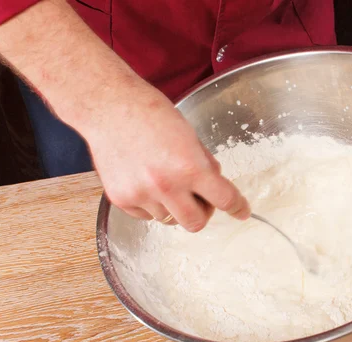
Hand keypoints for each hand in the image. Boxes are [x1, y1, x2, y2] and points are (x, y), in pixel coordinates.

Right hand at [84, 84, 250, 231]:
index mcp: (190, 167)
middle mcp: (167, 186)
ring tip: (163, 178)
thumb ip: (203, 165)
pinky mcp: (121, 199)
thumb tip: (214, 188)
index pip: (224, 199)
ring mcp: (141, 195)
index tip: (242, 212)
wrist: (109, 106)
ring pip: (168, 219)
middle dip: (202, 212)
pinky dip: (150, 205)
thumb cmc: (151, 114)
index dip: (237, 208)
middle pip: (196, 223)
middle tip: (198, 198)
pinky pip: (145, 216)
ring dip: (173, 206)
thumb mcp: (189, 136)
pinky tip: (144, 180)